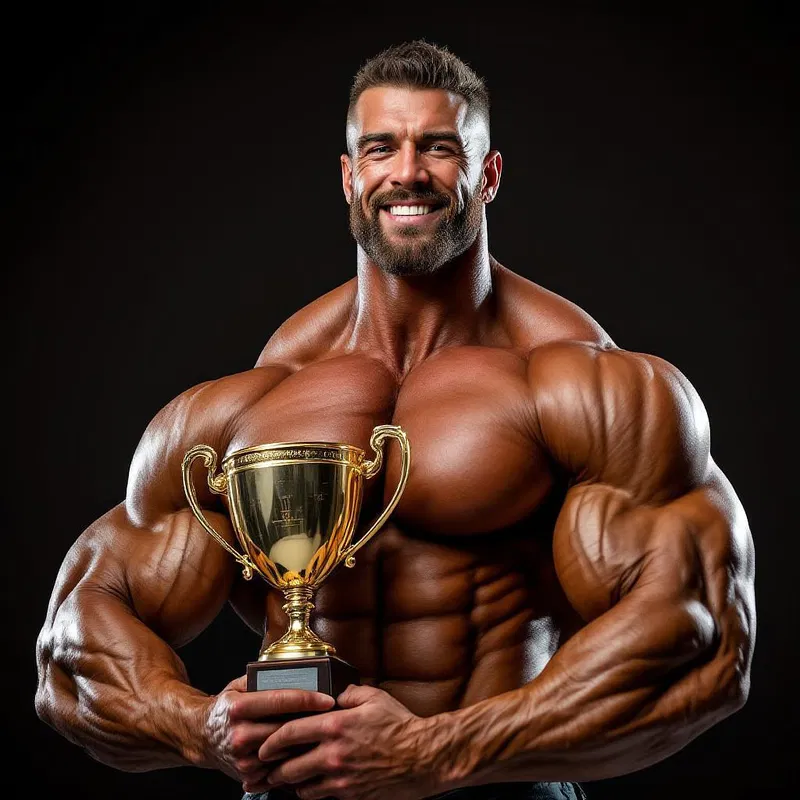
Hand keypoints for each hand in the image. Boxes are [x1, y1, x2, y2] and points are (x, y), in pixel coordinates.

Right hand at [202, 675, 335, 791]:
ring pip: (286, 750)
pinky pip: (279, 768)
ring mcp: (243, 758)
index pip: (280, 701)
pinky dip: (294, 760)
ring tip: (325, 733)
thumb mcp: (237, 686)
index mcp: (238, 707)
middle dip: (312, 722)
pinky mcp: (247, 774)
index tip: (327, 699)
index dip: (307, 699)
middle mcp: (239, 734)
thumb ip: (261, 678)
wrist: (201, 737)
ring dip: (306, 743)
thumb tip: (292, 671)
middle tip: (334, 716)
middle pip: (286, 728)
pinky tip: (306, 751)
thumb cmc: (225, 708)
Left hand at [258, 684, 445, 799]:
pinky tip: (308, 786)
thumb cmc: (400, 726)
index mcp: (336, 725)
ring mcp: (340, 778)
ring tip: (283, 778)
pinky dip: (309, 792)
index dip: (271, 740)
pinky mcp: (349, 794)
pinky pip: (319, 796)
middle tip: (266, 766)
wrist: (423, 758)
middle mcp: (333, 753)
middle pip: (288, 766)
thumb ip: (349, 693)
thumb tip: (335, 692)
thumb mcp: (374, 698)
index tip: (264, 743)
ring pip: (301, 786)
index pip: (290, 733)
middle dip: (273, 767)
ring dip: (289, 782)